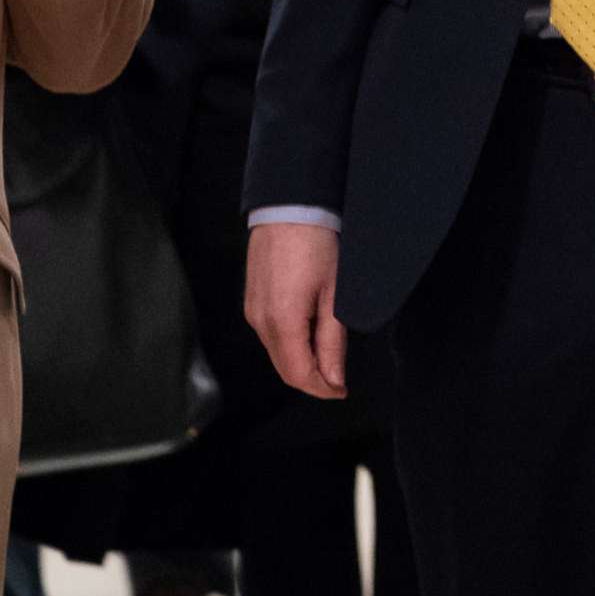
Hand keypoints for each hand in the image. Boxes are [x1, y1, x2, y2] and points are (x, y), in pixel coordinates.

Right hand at [246, 222, 347, 400]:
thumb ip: (332, 342)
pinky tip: (310, 331)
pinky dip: (290, 343)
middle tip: (338, 378)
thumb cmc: (317, 243)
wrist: (290, 205)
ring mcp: (252, 310)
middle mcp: (260, 321)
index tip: (342, 390)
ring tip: (328, 352)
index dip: (322, 389)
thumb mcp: (335, 294)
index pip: (298, 374)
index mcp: (282, 321)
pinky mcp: (252, 300)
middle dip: (312, 379)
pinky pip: (270, 334)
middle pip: (284, 368)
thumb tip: (333, 379)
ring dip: (301, 361)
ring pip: (276, 352)